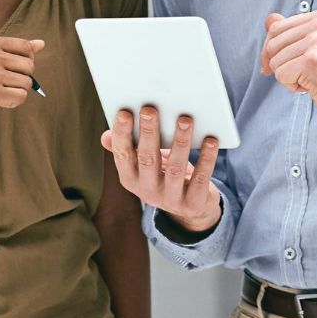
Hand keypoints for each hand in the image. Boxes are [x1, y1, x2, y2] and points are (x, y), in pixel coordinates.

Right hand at [0, 37, 42, 126]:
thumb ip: (14, 49)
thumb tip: (41, 43)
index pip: (25, 46)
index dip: (28, 59)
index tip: (15, 67)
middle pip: (30, 65)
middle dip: (23, 76)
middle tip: (5, 82)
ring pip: (27, 83)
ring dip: (17, 91)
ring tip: (0, 91)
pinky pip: (21, 97)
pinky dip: (13, 102)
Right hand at [102, 106, 220, 233]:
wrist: (190, 207)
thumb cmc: (164, 175)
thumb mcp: (143, 165)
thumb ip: (127, 149)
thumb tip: (105, 136)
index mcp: (130, 178)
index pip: (122, 155)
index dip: (122, 134)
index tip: (124, 112)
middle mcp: (147, 191)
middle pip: (147, 159)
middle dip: (148, 133)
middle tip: (150, 109)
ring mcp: (170, 199)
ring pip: (175, 169)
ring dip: (180, 142)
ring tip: (185, 119)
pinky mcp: (193, 203)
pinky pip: (200, 179)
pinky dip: (206, 159)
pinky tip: (210, 141)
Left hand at [260, 10, 316, 140]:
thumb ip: (293, 32)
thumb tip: (269, 19)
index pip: (276, 27)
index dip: (272, 50)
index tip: (281, 64)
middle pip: (272, 44)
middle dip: (281, 65)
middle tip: (306, 74)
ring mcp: (316, 41)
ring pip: (275, 62)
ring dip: (289, 77)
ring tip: (314, 79)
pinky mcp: (312, 61)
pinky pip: (280, 75)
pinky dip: (293, 86)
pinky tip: (314, 86)